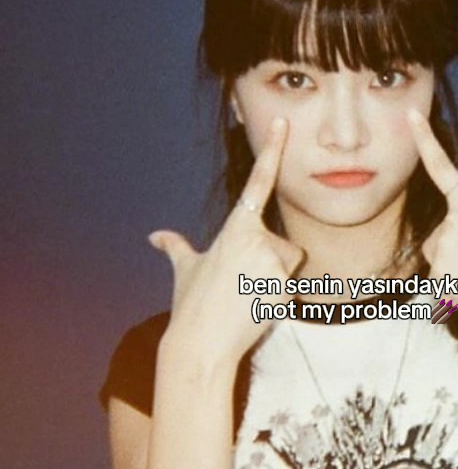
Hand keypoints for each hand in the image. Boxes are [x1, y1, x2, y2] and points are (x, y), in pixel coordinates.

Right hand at [148, 117, 303, 365]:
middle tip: (245, 284)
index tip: (283, 123)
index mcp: (235, 227)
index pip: (258, 182)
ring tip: (249, 297)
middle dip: (271, 263)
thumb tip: (155, 237)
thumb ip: (176, 248)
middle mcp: (257, 238)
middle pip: (284, 244)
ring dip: (276, 279)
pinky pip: (292, 288)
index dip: (272, 150)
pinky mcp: (284, 287)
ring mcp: (272, 263)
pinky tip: (255, 311)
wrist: (200, 345)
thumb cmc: (191, 305)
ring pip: (290, 264)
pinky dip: (278, 299)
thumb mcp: (184, 270)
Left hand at [407, 108, 457, 332]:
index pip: (442, 167)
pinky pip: (437, 280)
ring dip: (453, 264)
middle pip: (442, 231)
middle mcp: (453, 224)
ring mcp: (444, 251)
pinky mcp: (439, 278)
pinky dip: (451, 287)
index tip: (411, 115)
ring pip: (437, 254)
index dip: (424, 140)